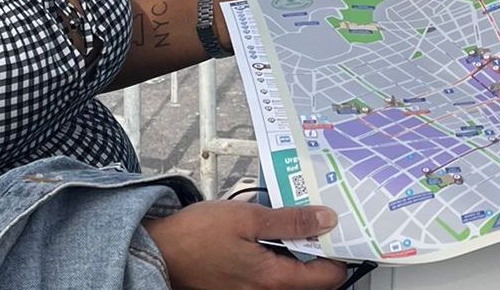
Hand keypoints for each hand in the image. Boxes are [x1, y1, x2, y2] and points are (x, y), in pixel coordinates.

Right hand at [144, 199, 345, 289]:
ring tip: (294, 225)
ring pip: (292, 280)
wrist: (160, 251)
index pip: (328, 278)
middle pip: (313, 282)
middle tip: (318, 222)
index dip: (339, 253)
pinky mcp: (241, 289)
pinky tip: (272, 236)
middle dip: (320, 253)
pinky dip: (281, 259)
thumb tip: (326, 220)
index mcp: (272, 280)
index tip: (339, 230)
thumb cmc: (196, 234)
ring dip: (300, 255)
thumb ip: (291, 221)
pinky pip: (273, 279)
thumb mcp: (248, 218)